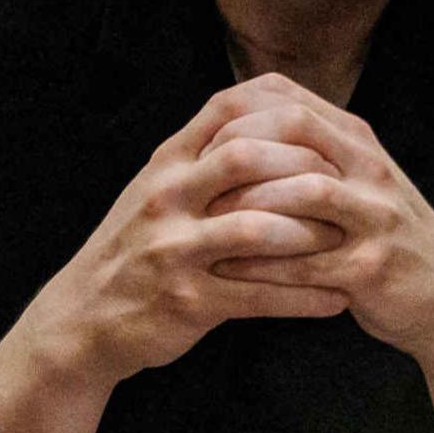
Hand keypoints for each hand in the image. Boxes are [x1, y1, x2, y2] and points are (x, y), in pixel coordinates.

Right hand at [18, 74, 351, 386]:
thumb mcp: (156, 190)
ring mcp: (173, 250)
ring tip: (351, 242)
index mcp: (166, 165)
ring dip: (312, 235)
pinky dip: (303, 297)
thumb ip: (202, 157)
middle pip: (244, 158)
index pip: (227, 113)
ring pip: (256, 229)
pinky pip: (258, 296)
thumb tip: (262, 118)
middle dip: (303, 168)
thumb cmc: (133, 250)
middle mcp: (166, 199)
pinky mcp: (185, 302)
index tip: (328, 134)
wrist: (82, 319)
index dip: (284, 116)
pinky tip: (337, 300)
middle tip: (347, 185)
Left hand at [195, 78, 433, 432]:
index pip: (292, 100)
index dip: (237, 113)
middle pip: (296, 131)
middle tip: (191, 177)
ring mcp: (375, 217)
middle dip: (236, 151)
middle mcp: (370, 170)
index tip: (197, 139)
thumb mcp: (354, 181)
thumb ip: (310, 152)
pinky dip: (262, 262)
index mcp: (359, 143)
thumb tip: (239, 124)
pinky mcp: (371, 268)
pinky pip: (306, 260)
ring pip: (303, 192)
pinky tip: (224, 267)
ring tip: (202, 221)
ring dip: (248, 204)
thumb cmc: (383, 238)